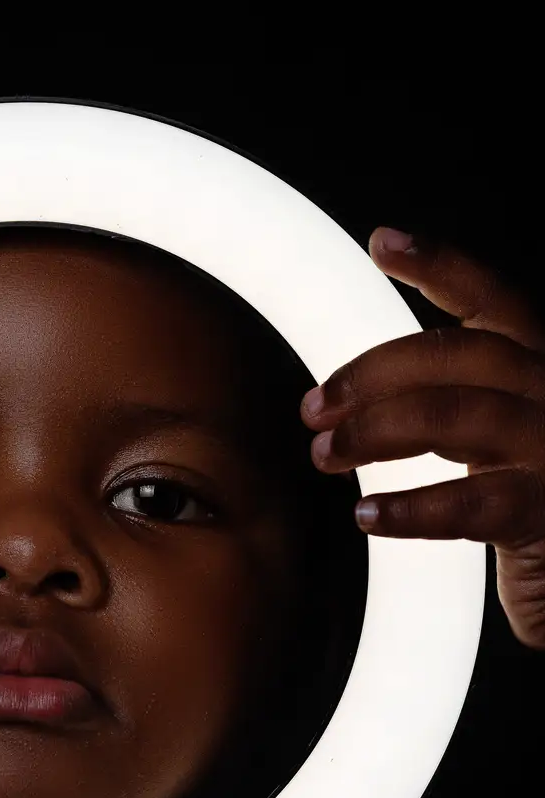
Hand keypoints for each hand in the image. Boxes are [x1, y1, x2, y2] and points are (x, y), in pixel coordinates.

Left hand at [299, 227, 544, 649]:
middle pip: (460, 356)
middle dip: (375, 373)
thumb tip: (347, 401)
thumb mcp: (499, 442)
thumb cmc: (532, 507)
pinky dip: (410, 508)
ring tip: (325, 454)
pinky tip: (367, 515)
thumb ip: (452, 405)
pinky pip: (470, 506)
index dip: (441, 267)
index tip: (383, 243)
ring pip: (457, 416)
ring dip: (376, 431)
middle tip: (314, 407)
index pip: (494, 302)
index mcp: (542, 369)